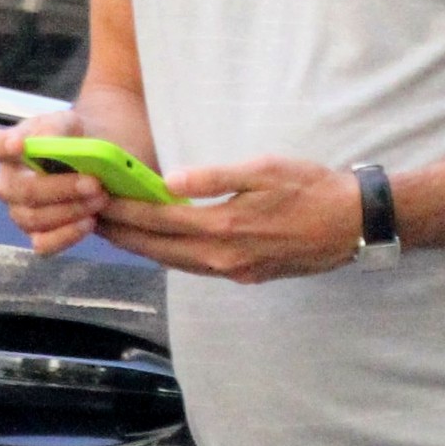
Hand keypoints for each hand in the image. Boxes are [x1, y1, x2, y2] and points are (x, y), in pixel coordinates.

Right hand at [0, 109, 107, 256]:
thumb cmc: (71, 138)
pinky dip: (67, 235)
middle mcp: (7, 183)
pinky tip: (89, 222)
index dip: (2, 146)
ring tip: (100, 198)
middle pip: (21, 190)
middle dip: (60, 188)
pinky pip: (43, 244)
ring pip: (33, 219)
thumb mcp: (67, 122)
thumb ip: (54, 128)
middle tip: (94, 183)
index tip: (19, 144)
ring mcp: (19, 211)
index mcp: (7, 149)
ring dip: (70, 210)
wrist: (92, 162)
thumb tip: (46, 142)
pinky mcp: (37, 234)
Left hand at [94, 155, 363, 284]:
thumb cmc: (312, 188)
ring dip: (143, 247)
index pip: (158, 220)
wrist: (354, 223)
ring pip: (174, 263)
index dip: (123, 210)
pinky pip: (196, 268)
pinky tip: (162, 243)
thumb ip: (214, 177)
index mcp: (224, 228)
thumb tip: (170, 182)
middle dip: (121, 233)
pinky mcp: (247, 276)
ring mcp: (235, 271)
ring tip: (116, 230)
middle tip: (90, 217)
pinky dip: (170, 255)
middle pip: (158, 249)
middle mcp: (223, 258)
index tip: (96, 198)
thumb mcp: (264, 169)